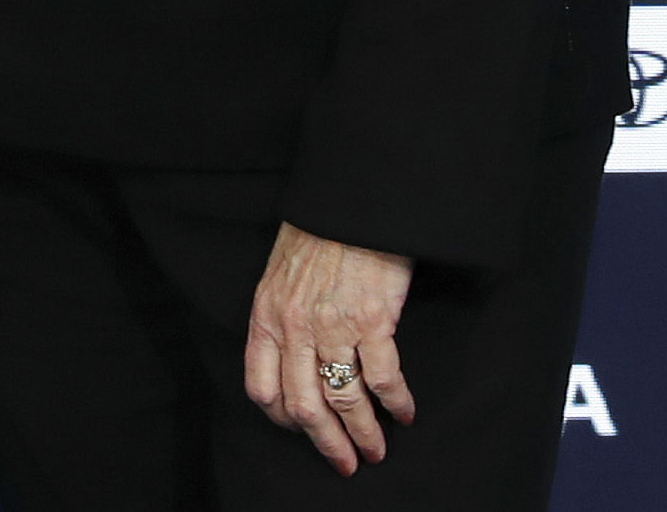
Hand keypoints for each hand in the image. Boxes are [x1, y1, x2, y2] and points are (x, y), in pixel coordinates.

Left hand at [243, 221, 416, 472]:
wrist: (350, 202)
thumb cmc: (317, 236)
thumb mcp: (279, 277)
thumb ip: (281, 319)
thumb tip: (293, 362)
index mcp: (266, 318)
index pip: (262, 389)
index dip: (282, 419)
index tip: (303, 430)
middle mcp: (295, 328)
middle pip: (304, 407)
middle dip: (326, 443)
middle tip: (345, 463)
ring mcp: (334, 326)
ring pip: (345, 399)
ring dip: (364, 433)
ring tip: (377, 450)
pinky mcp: (373, 320)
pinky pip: (383, 377)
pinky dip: (396, 402)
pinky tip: (404, 412)